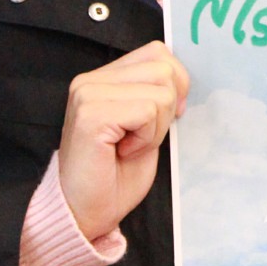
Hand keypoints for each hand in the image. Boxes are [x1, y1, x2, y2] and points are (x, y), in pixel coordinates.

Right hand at [58, 41, 187, 239]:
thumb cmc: (113, 176)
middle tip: (141, 138)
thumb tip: (182, 80)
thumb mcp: (144, 125)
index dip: (175, 84)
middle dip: (167, 109)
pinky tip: (123, 152)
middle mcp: (90, 81)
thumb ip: (155, 94)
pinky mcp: (91, 115)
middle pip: (164, 68)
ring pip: (161, 90)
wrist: (83, 212)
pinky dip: (147, 137)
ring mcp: (88, 95)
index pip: (158, 53)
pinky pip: (148, 111)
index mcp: (102, 79)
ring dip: (157, 126)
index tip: (164, 118)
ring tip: (130, 145)